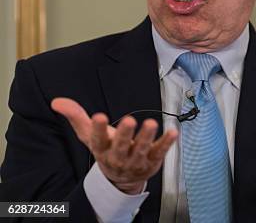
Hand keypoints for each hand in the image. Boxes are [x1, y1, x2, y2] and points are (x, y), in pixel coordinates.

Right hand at [51, 97, 177, 194]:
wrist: (121, 178)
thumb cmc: (107, 150)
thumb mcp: (89, 135)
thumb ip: (76, 117)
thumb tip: (57, 102)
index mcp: (102, 149)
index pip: (97, 139)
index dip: (97, 128)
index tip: (98, 116)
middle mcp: (118, 156)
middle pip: (120, 146)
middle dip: (124, 134)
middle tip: (129, 121)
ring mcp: (136, 160)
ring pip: (141, 149)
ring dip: (146, 136)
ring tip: (151, 123)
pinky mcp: (152, 161)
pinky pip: (159, 152)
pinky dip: (166, 143)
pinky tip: (173, 132)